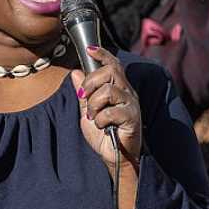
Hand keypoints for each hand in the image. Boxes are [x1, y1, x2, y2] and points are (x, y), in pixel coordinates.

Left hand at [71, 47, 143, 168]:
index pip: (113, 64)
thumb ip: (83, 95)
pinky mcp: (132, 117)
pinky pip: (110, 110)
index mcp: (118, 89)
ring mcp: (131, 104)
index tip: (89, 49)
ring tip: (93, 117)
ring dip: (94, 104)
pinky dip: (100, 119)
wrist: (116, 158)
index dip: (102, 54)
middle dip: (91, 82)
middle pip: (110, 70)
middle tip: (84, 97)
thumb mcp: (88, 113)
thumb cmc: (104, 136)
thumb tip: (75, 72)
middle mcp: (128, 93)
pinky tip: (102, 126)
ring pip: (108, 90)